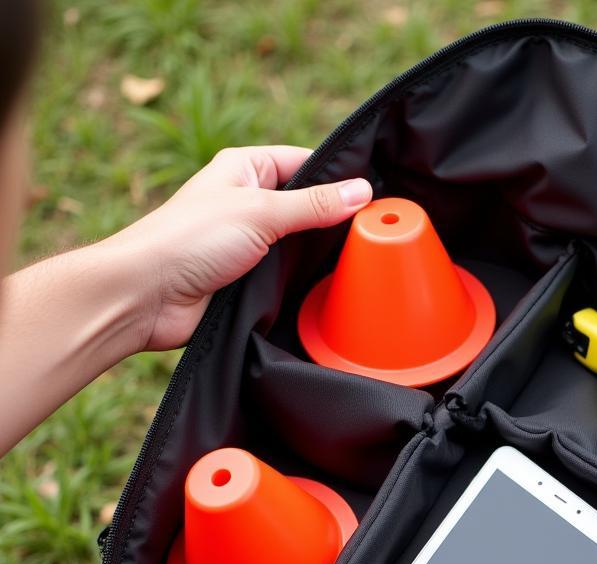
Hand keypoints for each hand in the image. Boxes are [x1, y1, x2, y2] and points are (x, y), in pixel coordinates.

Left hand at [108, 146, 372, 353]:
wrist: (147, 295)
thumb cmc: (190, 239)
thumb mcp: (260, 211)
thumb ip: (314, 204)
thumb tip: (363, 192)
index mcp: (245, 169)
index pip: (304, 164)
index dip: (338, 177)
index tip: (375, 196)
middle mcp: (247, 202)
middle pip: (306, 206)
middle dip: (334, 219)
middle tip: (377, 231)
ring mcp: (248, 243)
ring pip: (299, 244)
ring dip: (320, 255)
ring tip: (363, 261)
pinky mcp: (248, 280)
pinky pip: (287, 276)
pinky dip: (305, 282)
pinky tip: (332, 288)